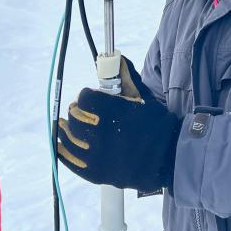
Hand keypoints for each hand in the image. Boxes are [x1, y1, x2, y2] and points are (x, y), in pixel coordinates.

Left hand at [57, 55, 180, 192]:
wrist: (167, 158)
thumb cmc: (156, 125)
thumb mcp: (143, 98)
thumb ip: (126, 78)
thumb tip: (117, 58)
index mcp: (113, 112)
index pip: (85, 98)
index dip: (87, 96)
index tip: (91, 97)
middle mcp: (101, 134)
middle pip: (75, 116)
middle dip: (78, 110)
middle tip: (81, 110)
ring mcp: (95, 155)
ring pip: (67, 136)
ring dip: (67, 127)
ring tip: (69, 124)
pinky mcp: (93, 172)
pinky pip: (67, 158)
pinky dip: (62, 148)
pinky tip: (63, 141)